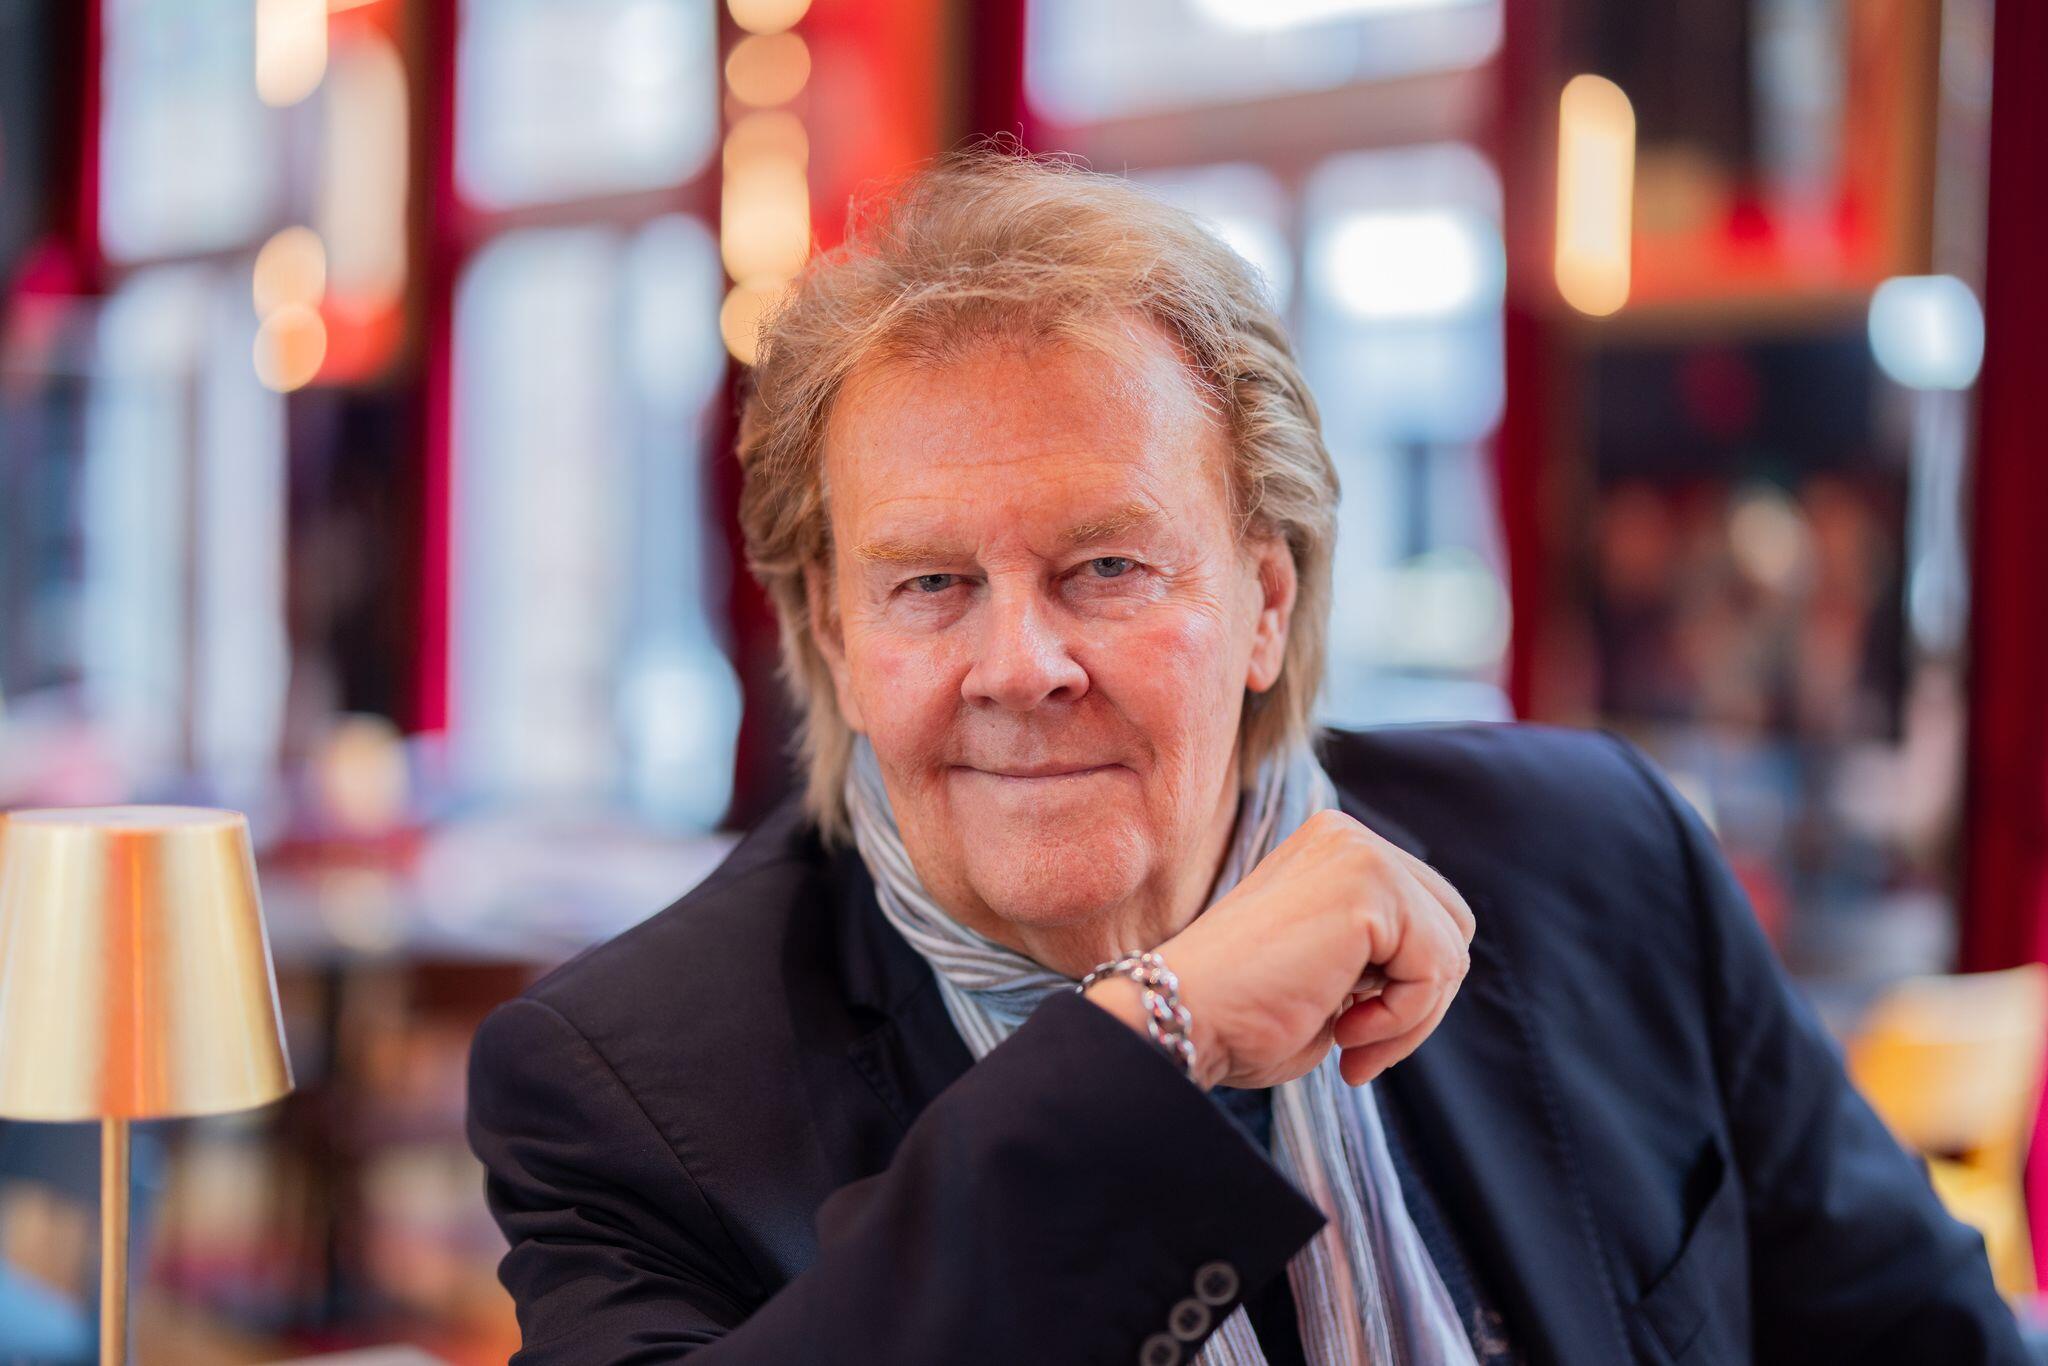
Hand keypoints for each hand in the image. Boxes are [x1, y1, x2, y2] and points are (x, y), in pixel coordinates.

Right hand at [1085, 809, 1473, 1089]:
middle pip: (1452, 925)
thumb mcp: (1325, 970)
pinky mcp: (1370, 883)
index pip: (1426, 917)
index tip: (1349, 1032)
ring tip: (1347, 1039)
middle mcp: (1348, 836)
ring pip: (1452, 949)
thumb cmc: (1240, 1013)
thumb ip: (1378, 953)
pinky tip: (1344, 1029)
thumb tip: (1445, 968)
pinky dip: (1402, 1020)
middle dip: (1419, 1000)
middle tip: (1357, 1044)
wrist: (1181, 1013)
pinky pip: (1438, 968)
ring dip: (1410, 1018)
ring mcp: (1360, 852)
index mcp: (1333, 850)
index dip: (1405, 989)